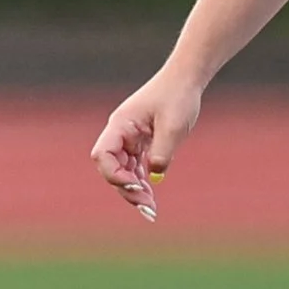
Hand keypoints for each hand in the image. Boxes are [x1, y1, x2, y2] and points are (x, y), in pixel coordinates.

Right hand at [89, 70, 202, 222]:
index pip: (103, 156)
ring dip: (134, 189)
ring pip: (123, 170)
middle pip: (112, 168)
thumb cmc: (178, 97)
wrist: (185, 80)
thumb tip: (154, 175)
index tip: (137, 186)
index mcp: (121, 125)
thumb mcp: (173, 126)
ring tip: (150, 209)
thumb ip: (161, 152)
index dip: (115, 175)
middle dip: (127, 189)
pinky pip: (134, 165)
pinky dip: (140, 180)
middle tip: (148, 208)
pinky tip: (150, 194)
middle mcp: (120, 132)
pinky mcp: (140, 142)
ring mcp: (128, 137)